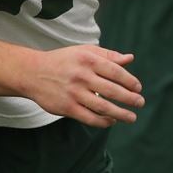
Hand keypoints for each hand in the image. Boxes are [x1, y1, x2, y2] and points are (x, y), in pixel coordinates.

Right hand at [22, 45, 143, 127]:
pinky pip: (88, 117)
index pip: (116, 72)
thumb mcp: (85, 51)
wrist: (32, 73)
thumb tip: (130, 58)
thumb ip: (108, 56)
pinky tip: (111, 121)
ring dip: (120, 113)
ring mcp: (73, 93)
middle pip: (112, 90)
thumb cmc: (64, 61)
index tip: (138, 88)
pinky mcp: (65, 107)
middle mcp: (81, 76)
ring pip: (102, 106)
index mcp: (89, 60)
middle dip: (130, 98)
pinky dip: (102, 121)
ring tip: (131, 117)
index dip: (130, 81)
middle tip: (140, 103)